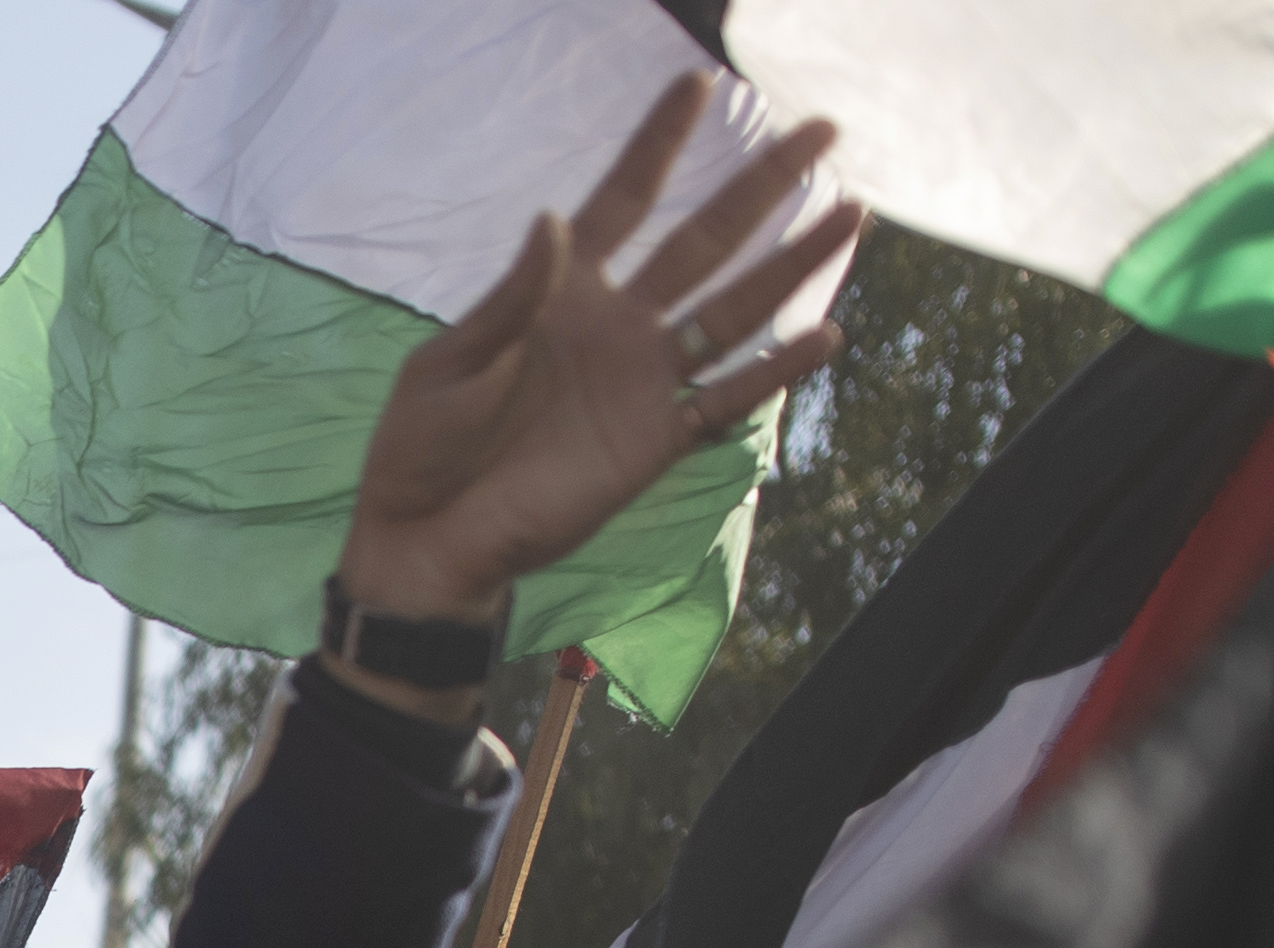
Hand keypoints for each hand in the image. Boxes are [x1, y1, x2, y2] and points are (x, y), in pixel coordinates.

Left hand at [334, 77, 858, 694]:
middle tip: (819, 133)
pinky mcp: (655, 439)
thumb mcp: (451, 362)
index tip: (696, 83)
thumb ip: (513, 295)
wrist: (430, 538)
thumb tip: (556, 218)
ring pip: (734, 309)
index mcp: (559, 292)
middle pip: (703, 241)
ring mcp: (641, 380)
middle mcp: (615, 325)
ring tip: (850, 214)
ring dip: (791, 265)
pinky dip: (775, 372)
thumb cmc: (423, 445)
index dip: (658, 143)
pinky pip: (726, 399)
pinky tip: (825, 336)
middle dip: (759, 187)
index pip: (623, 200)